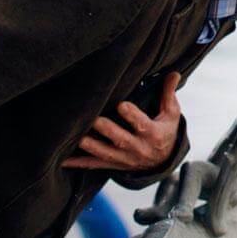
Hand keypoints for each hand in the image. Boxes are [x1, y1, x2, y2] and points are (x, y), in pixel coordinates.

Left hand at [64, 72, 181, 171]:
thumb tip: (174, 73)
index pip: (143, 125)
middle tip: (94, 119)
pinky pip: (94, 165)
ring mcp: (124, 158)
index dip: (133, 116)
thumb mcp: (171, 113)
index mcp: (153, 134)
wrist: (163, 161)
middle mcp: (139, 148)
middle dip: (108, 130)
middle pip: (122, 140)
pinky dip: (78, 163)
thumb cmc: (165, 130)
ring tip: (77, 138)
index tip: (122, 105)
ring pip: (106, 153)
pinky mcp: (113, 164)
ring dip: (91, 146)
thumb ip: (168, 93)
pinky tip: (62, 161)